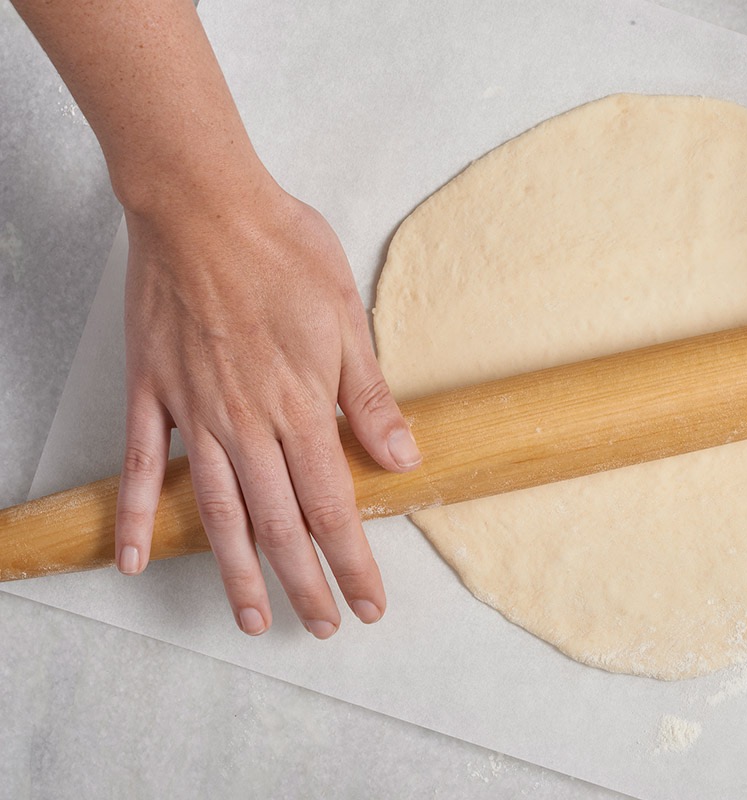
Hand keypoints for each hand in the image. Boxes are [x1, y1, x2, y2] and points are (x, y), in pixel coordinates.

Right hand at [113, 173, 420, 636]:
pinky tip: (135, 559)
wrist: (204, 204)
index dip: (353, 563)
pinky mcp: (151, 392)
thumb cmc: (282, 251)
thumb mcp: (347, 319)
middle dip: (305, 582)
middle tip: (321, 624)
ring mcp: (192, 412)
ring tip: (248, 617)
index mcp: (301, 407)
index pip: (334, 507)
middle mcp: (246, 423)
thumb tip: (404, 459)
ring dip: (235, 570)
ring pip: (216, 511)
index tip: (369, 602)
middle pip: (280, 524)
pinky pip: (136, 467)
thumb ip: (370, 398)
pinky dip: (135, 516)